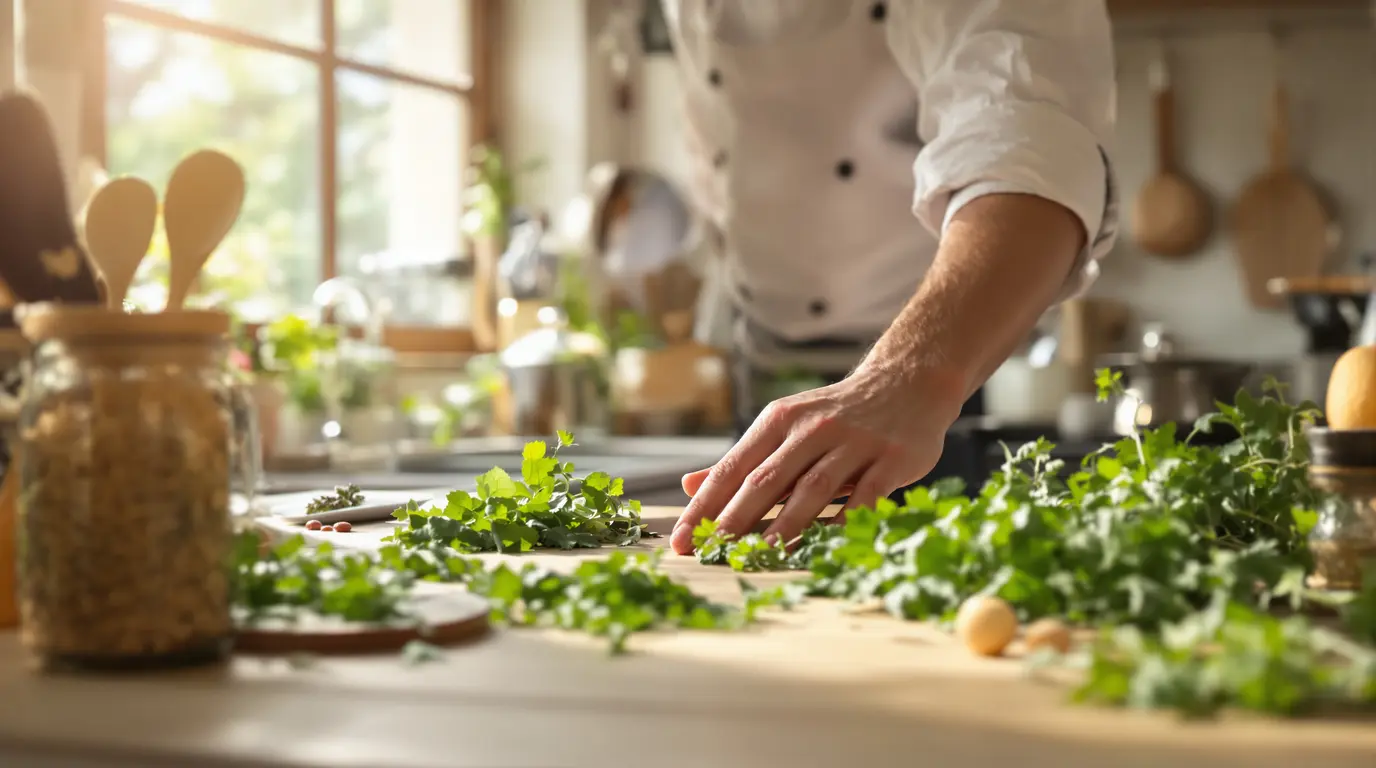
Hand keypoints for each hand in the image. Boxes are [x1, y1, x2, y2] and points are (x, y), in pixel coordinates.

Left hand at [669, 367, 965, 554]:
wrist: (906, 382)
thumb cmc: (835, 415)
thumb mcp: (784, 426)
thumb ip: (742, 460)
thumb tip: (689, 486)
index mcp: (778, 421)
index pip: (732, 468)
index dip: (704, 507)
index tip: (681, 540)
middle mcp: (811, 428)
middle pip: (766, 479)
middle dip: (735, 519)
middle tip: (710, 553)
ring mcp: (853, 442)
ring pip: (812, 488)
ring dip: (786, 525)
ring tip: (761, 556)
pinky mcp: (891, 458)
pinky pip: (865, 496)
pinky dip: (845, 522)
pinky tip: (827, 548)